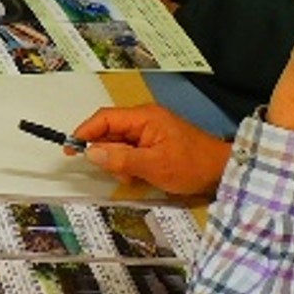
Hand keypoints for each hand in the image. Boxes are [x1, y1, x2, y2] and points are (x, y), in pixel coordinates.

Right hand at [73, 105, 232, 195]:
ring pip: (119, 142)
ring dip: (119, 161)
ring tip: (133, 177)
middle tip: (116, 173)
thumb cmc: (191, 165)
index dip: (84, 132)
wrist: (223, 170)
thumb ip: (121, 159)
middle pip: (110, 131)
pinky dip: (129, 163)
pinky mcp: (155, 141)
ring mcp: (150, 129)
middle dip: (106, 152)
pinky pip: (131, 149)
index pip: (104, 119)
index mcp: (143, 117)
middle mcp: (144, 118)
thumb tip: (91, 152)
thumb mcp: (154, 166)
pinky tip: (139, 175)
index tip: (70, 149)